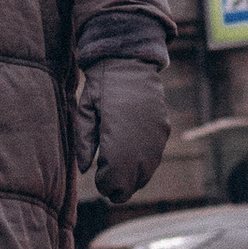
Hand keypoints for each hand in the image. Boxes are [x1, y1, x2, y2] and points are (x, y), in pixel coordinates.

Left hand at [77, 60, 166, 204]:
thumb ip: (83, 142)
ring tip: (119, 172)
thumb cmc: (102, 86)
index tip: (98, 181)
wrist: (130, 62)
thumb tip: (84, 170)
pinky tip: (133, 160)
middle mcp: (139, 142)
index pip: (114, 179)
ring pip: (146, 172)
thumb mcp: (85, 110)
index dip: (106, 185)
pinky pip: (155, 158)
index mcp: (117, 138)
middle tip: (107, 184)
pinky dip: (144, 165)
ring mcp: (155, 137)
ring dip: (133, 178)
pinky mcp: (163, 131)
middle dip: (119, 187)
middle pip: (132, 181)